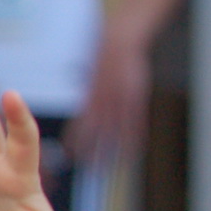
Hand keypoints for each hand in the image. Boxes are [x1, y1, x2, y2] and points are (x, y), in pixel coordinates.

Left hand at [64, 25, 149, 163]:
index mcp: (91, 97)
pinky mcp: (136, 99)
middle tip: (91, 169)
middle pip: (97, 134)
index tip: (73, 155)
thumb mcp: (93, 79)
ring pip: (115, 133)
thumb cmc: (105, 58)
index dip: (77, 142)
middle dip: (94, 152)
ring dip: (112, 151)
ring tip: (110, 167)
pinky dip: (133, 139)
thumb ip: (92, 98)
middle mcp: (104, 102)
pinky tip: (131, 151)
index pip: (82, 125)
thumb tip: (89, 115)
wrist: (121, 42)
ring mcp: (121, 102)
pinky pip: (135, 124)